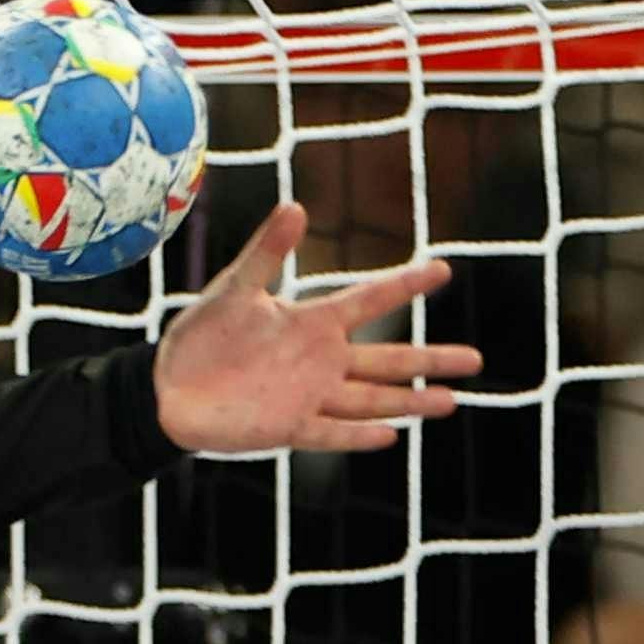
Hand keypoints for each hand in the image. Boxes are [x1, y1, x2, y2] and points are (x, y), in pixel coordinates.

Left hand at [149, 203, 481, 457]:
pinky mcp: (287, 427)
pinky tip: (391, 437)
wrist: (167, 386)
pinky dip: (357, 436)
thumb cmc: (202, 333)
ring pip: (371, 400)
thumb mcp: (235, 287)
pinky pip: (330, 433)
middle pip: (388, 360)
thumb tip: (295, 205)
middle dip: (431, 359)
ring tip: (452, 402)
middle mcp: (320, 361)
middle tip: (477, 361)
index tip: (444, 270)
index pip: (370, 300)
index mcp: (312, 322)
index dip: (405, 285)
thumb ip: (267, 251)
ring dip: (410, 401)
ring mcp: (308, 396)